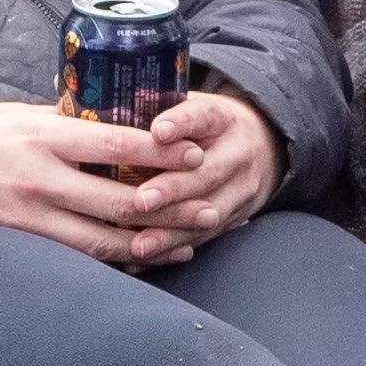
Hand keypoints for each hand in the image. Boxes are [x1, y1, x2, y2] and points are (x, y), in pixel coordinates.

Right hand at [0, 99, 251, 267]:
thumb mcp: (13, 116)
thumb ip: (61, 126)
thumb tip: (113, 127)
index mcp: (42, 135)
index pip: (119, 144)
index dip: (165, 152)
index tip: (197, 152)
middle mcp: (38, 178)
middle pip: (122, 202)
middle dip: (173, 209)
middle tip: (211, 210)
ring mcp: (24, 218)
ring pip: (102, 242)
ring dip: (151, 246)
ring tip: (187, 246)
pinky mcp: (11, 247)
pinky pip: (71, 262)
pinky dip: (109, 264)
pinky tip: (136, 264)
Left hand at [138, 89, 283, 244]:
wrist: (263, 147)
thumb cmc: (206, 127)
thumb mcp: (193, 107)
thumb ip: (158, 108)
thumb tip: (102, 109)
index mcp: (221, 118)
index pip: (203, 116)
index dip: (181, 123)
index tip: (157, 131)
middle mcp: (237, 153)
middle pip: (207, 173)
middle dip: (173, 189)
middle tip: (142, 200)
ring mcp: (241, 189)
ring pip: (208, 213)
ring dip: (172, 231)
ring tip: (141, 244)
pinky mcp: (236, 217)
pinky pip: (204, 238)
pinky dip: (172, 249)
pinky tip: (143, 259)